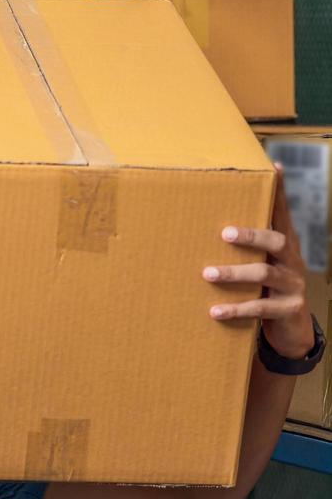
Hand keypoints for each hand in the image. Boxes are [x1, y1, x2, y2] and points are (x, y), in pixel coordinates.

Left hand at [205, 167, 315, 359]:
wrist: (291, 330)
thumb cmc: (265, 291)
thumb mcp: (259, 266)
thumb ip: (244, 249)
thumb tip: (204, 227)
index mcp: (284, 246)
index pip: (282, 215)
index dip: (279, 193)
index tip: (274, 168)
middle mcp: (292, 261)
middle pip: (278, 240)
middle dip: (252, 235)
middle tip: (224, 233)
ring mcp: (293, 285)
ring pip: (265, 273)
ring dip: (235, 273)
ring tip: (208, 273)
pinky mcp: (289, 309)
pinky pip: (261, 307)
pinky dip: (236, 308)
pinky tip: (214, 311)